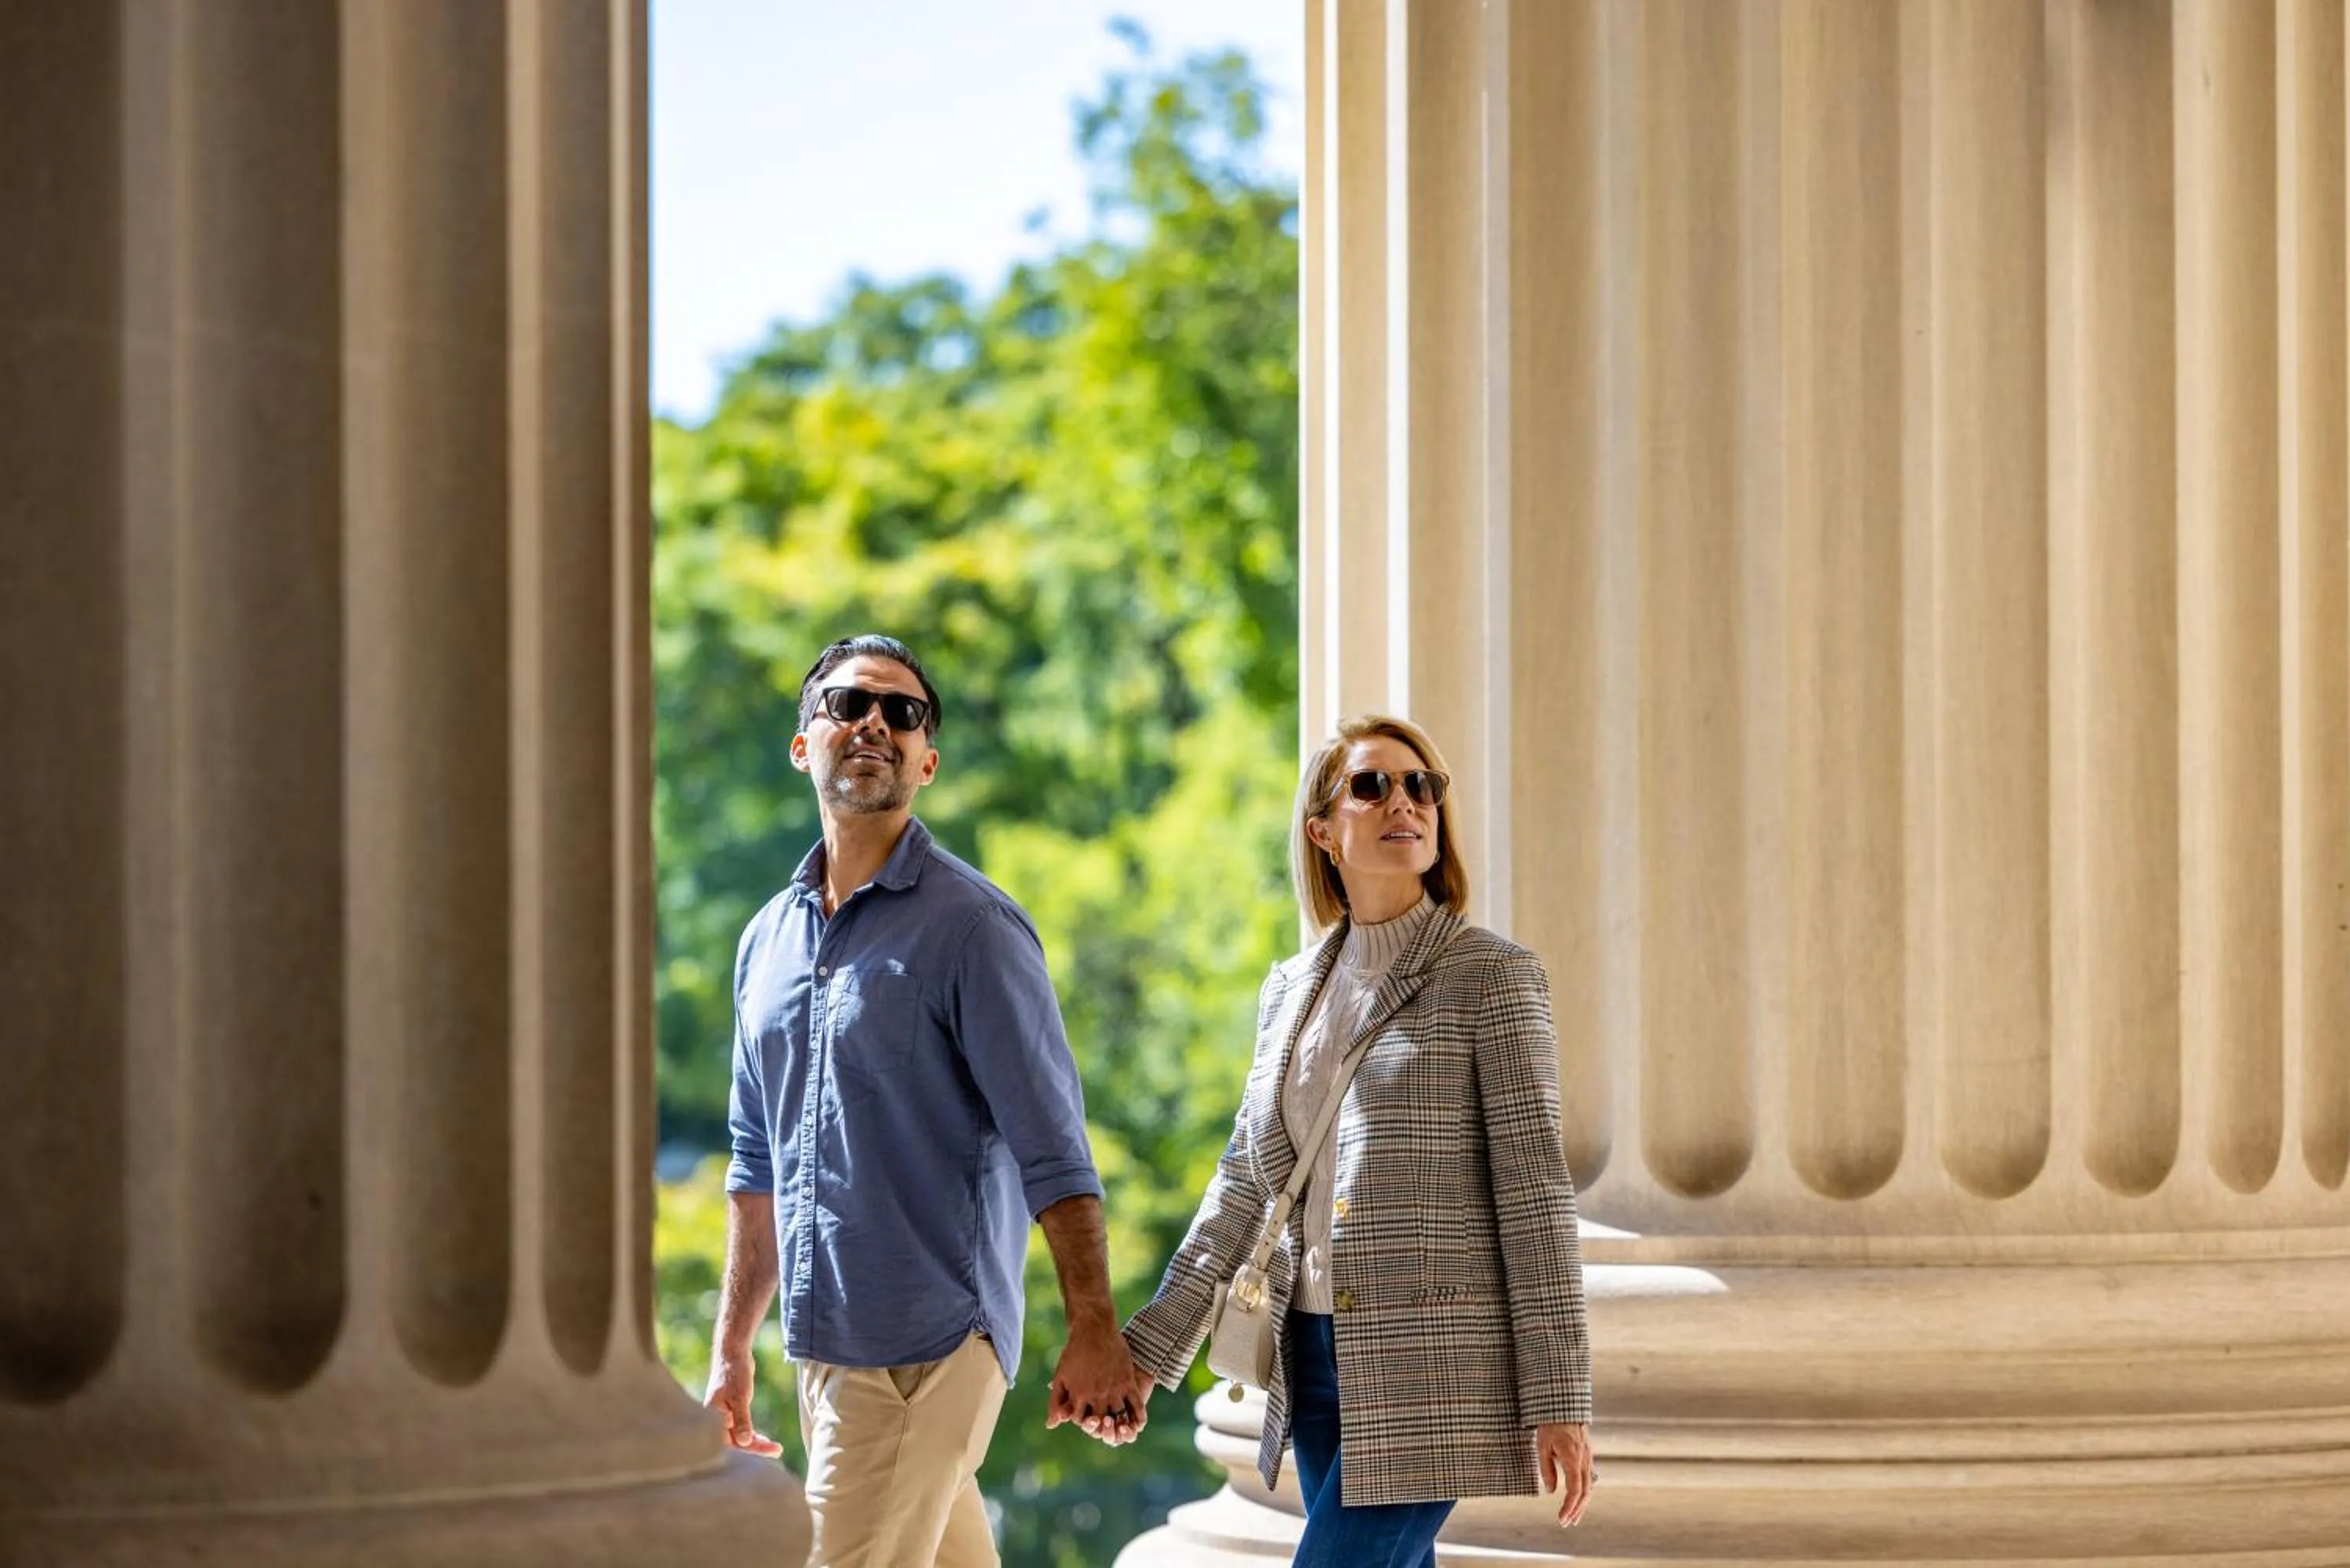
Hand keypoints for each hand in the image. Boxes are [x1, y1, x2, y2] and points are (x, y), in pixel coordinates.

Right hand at [703, 1347, 782, 1456]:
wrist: (732, 1354)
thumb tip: (745, 1442)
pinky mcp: (731, 1412)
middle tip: (778, 1450)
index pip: (731, 1442)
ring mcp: (723, 1417)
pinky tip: (763, 1438)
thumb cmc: (733, 1374)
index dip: (752, 1448)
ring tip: (775, 1448)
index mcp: (714, 1418)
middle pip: (735, 1442)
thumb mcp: (740, 1397)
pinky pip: (740, 1429)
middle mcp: (716, 1420)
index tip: (771, 1450)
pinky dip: (751, 1434)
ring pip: (739, 1436)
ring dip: (755, 1442)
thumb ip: (742, 1420)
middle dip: (756, 1448)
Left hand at [1044, 1322, 1148, 1446]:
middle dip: (1103, 1428)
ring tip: (1123, 1432)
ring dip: (1122, 1427)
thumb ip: (1055, 1402)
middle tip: (1107, 1430)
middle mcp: (1097, 1395)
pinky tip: (1140, 1425)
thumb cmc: (1074, 1352)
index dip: (1084, 1423)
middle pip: (1102, 1422)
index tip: (1088, 1421)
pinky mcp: (1127, 1381)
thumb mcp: (1061, 1376)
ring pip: (1120, 1416)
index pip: (1081, 1421)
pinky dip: (1139, 1417)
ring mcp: (1114, 1389)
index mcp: (1079, 1395)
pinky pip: (1136, 1405)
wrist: (1094, 1329)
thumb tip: (1051, 1425)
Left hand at [1536, 1421, 1594, 1525]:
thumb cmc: (1550, 1424)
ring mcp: (1588, 1457)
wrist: (1564, 1405)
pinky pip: (1588, 1477)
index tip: (1561, 1519)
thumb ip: (1547, 1470)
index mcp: (1573, 1459)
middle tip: (1567, 1523)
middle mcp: (1584, 1460)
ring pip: (1589, 1486)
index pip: (1575, 1491)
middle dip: (1577, 1510)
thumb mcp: (1542, 1446)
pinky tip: (1578, 1497)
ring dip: (1582, 1503)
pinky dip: (1584, 1491)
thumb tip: (1551, 1491)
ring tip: (1574, 1517)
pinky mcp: (1587, 1454)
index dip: (1569, 1508)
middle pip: (1585, 1493)